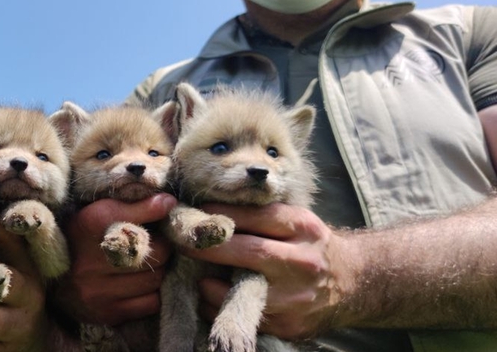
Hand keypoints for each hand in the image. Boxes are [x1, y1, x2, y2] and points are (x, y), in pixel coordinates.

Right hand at [54, 193, 176, 325]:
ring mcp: (98, 289)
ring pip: (155, 279)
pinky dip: (151, 293)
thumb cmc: (77, 236)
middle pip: (156, 253)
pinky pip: (149, 303)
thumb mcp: (98, 212)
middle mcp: (92, 258)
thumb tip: (169, 202)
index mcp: (91, 224)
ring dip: (158, 271)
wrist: (45, 276)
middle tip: (154, 243)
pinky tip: (139, 284)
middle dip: (161, 247)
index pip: (143, 218)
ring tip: (145, 263)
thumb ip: (135, 204)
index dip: (160, 214)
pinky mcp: (106, 312)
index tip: (165, 207)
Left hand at [188, 202, 349, 339]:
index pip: (256, 216)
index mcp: (304, 228)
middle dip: (208, 247)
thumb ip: (262, 215)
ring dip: (208, 282)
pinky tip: (209, 295)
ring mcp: (297, 297)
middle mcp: (304, 261)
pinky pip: (243, 315)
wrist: (353, 283)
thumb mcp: (297, 221)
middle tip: (180, 240)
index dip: (221, 214)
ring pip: (241, 289)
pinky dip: (219, 306)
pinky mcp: (290, 324)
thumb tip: (208, 210)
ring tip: (193, 272)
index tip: (194, 212)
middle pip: (247, 251)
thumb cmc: (311, 245)